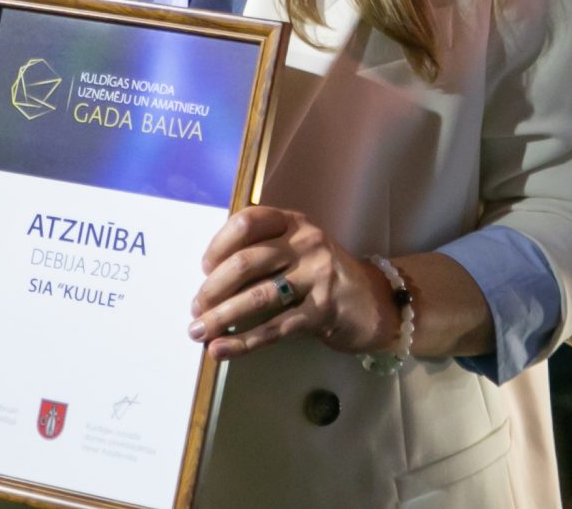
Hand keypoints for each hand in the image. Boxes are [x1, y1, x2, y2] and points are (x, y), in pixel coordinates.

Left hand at [190, 205, 394, 361]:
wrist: (375, 302)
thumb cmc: (323, 276)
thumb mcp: (298, 249)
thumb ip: (263, 252)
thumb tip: (210, 280)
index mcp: (294, 221)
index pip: (247, 221)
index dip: (218, 245)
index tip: (203, 269)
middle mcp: (306, 242)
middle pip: (246, 261)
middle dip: (213, 289)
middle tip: (196, 310)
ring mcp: (318, 275)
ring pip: (258, 296)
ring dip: (221, 317)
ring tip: (199, 332)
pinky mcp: (324, 310)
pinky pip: (275, 328)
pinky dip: (243, 342)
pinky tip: (221, 350)